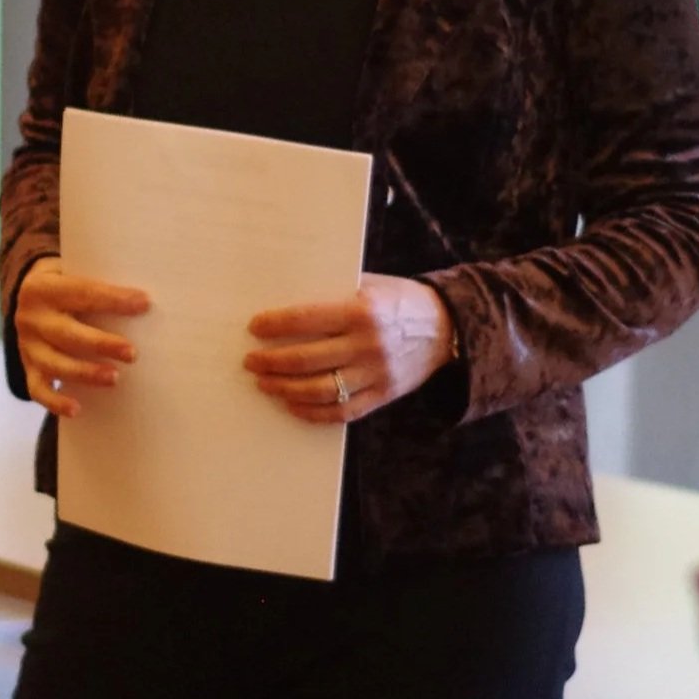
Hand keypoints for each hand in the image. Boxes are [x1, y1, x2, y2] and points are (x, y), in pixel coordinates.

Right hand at [14, 257, 149, 417]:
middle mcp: (31, 317)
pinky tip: (77, 409)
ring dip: (85, 373)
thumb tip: (143, 297)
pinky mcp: (28, 367)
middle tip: (131, 353)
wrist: (24, 296)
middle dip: (100, 344)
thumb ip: (97, 282)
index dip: (113, 299)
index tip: (144, 304)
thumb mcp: (71, 272)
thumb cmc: (65, 285)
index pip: (81, 293)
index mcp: (43, 287)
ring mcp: (27, 346)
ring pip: (54, 364)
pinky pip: (38, 390)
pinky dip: (55, 402)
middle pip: (67, 333)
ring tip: (114, 377)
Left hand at [245, 273, 456, 423]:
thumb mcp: (368, 286)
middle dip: (271, 362)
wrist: (448, 326)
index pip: (306, 320)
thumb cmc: (398, 300)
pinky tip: (292, 405)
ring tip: (264, 383)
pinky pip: (342, 412)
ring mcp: (377, 374)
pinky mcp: (384, 396)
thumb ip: (333, 296)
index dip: (275, 325)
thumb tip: (283, 306)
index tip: (253, 328)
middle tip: (250, 361)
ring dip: (285, 389)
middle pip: (306, 359)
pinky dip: (313, 412)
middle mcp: (368, 344)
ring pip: (320, 390)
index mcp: (361, 310)